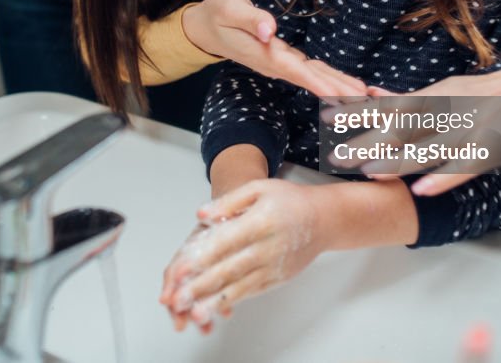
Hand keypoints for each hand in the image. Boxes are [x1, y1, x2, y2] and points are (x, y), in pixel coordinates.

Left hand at [158, 179, 323, 330]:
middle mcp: (267, 248)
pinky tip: (213, 307)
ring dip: (213, 301)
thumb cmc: (290, 201)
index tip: (180, 269)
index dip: (200, 257)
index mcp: (261, 222)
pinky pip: (250, 292)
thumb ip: (228, 201)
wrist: (323, 220)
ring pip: (239, 287)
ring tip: (193, 312)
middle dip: (200, 287)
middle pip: (229, 269)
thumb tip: (201, 215)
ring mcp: (273, 267)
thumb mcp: (259, 188)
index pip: (225, 242)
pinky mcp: (276, 279)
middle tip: (177, 299)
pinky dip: (230, 301)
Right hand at [183, 0, 366, 97]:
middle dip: (337, 90)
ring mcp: (279, 63)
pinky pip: (311, 72)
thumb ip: (251, 19)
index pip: (296, 71)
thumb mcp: (229, 10)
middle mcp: (274, 63)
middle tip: (364, 102)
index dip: (319, 83)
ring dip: (337, 87)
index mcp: (264, 53)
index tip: (340, 95)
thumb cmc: (217, 15)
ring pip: (313, 76)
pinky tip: (345, 86)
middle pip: (311, 79)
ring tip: (362, 96)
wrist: (204, 26)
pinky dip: (330, 79)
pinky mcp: (283, 59)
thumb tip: (270, 29)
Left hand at [325, 79, 500, 195]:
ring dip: (397, 161)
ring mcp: (468, 131)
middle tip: (335, 156)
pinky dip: (442, 177)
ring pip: (427, 148)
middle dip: (367, 143)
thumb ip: (409, 98)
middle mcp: (446, 113)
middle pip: (401, 129)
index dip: (358, 115)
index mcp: (434, 99)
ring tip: (369, 173)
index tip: (327, 119)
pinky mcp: (490, 148)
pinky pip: (463, 166)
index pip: (389, 107)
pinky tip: (421, 189)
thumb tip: (372, 94)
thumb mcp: (445, 92)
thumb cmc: (489, 93)